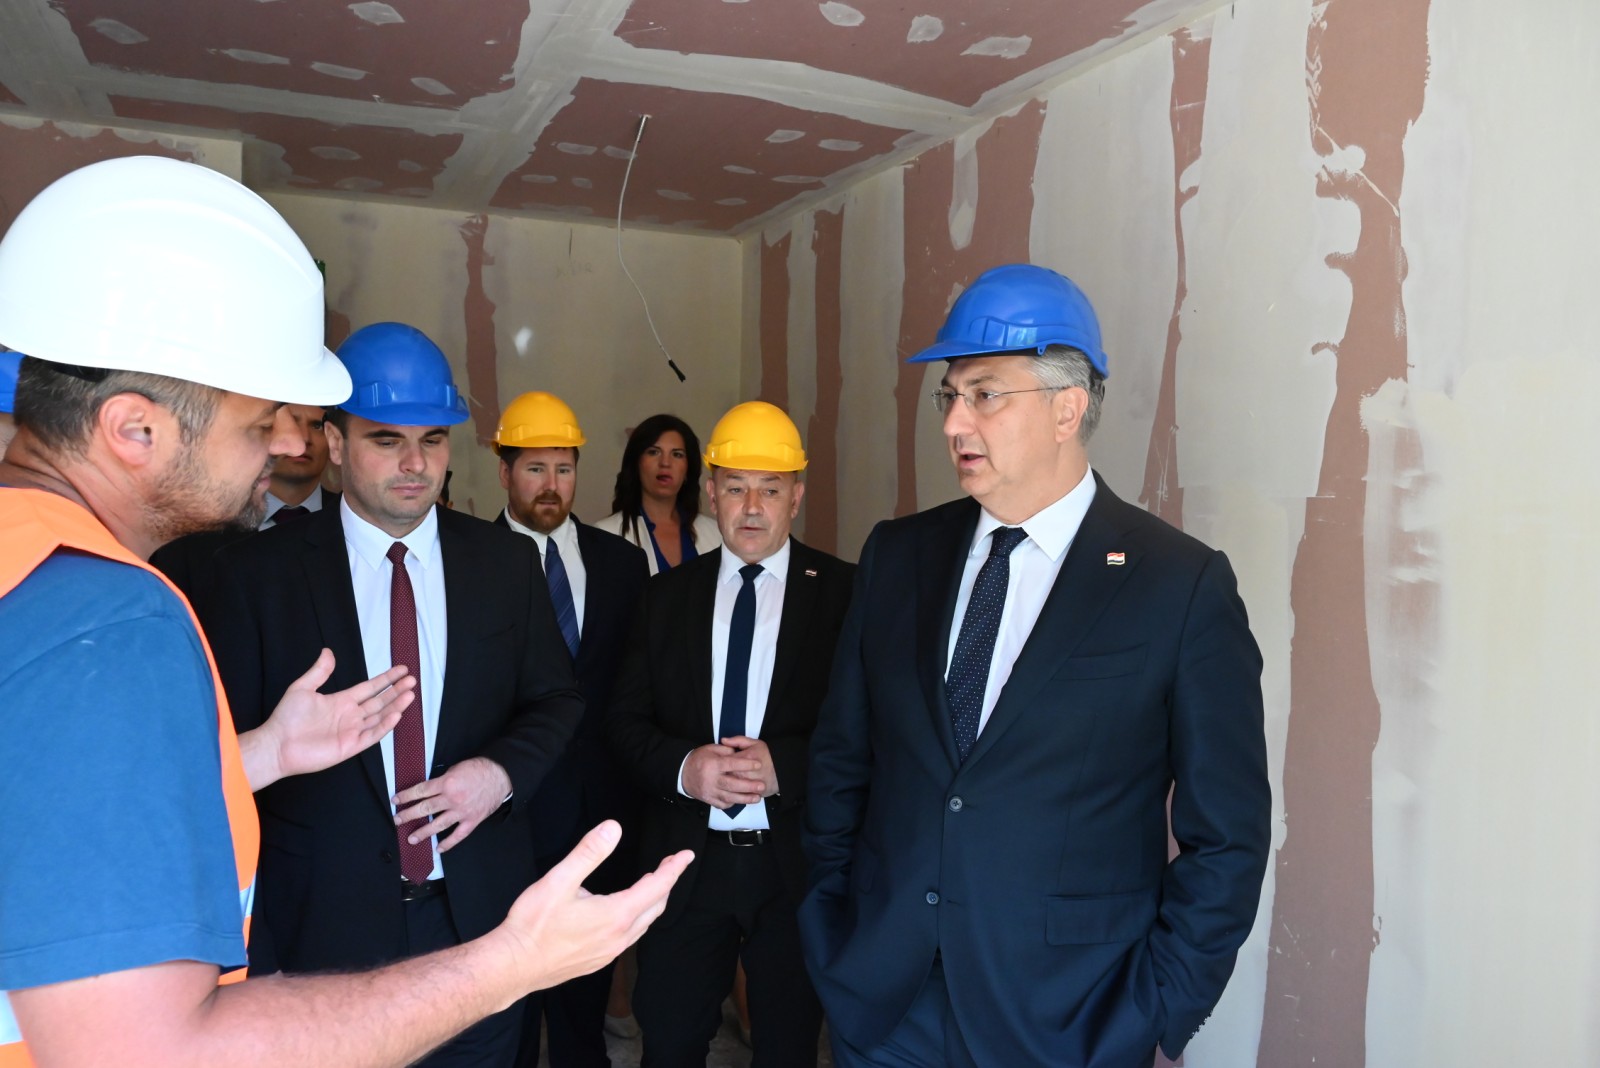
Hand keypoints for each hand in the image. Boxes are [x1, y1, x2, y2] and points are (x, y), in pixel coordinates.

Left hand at [242, 649, 413, 789]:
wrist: (276, 744)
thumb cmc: (286, 718)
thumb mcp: (302, 688)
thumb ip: (319, 671)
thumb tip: (328, 651)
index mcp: (342, 702)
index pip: (370, 688)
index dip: (386, 679)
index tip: (401, 670)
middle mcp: (350, 716)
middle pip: (380, 701)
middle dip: (396, 691)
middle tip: (412, 680)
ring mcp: (352, 731)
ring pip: (380, 717)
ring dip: (395, 706)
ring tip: (410, 694)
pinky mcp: (350, 746)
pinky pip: (372, 735)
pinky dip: (385, 726)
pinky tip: (396, 714)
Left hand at [393, 756, 511, 851]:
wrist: (501, 775)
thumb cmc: (480, 769)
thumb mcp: (456, 768)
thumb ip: (442, 780)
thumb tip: (430, 790)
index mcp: (447, 783)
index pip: (420, 791)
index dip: (406, 796)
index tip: (396, 800)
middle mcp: (452, 799)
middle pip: (425, 808)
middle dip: (408, 815)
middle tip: (398, 820)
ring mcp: (462, 812)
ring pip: (438, 825)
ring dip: (423, 832)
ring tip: (411, 838)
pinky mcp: (472, 820)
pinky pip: (458, 835)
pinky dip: (448, 843)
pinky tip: (438, 849)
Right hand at [498, 821, 693, 989]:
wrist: (512, 966)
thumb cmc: (533, 925)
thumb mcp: (559, 881)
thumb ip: (588, 853)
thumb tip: (613, 828)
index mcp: (616, 915)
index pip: (657, 887)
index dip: (673, 869)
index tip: (687, 855)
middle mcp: (619, 937)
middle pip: (656, 907)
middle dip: (666, 882)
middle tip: (670, 863)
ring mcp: (609, 952)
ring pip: (644, 924)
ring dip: (653, 901)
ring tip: (651, 882)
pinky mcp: (598, 960)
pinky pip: (629, 937)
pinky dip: (637, 918)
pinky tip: (625, 912)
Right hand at [682, 743, 763, 810]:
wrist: (682, 773)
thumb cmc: (699, 759)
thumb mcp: (710, 749)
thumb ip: (725, 750)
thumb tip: (738, 753)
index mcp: (713, 764)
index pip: (731, 764)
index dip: (745, 764)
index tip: (758, 764)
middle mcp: (711, 779)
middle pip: (732, 784)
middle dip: (748, 786)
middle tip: (761, 786)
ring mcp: (709, 791)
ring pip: (729, 797)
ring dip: (744, 799)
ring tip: (757, 797)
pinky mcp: (708, 799)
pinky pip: (722, 804)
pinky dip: (733, 803)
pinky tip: (742, 800)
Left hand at [721, 736, 778, 797]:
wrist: (784, 768)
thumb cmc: (768, 755)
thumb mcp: (754, 743)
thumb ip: (737, 741)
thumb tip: (723, 740)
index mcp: (744, 759)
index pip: (725, 761)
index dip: (719, 762)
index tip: (718, 763)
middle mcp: (745, 773)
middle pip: (726, 776)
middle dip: (721, 775)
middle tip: (719, 774)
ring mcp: (749, 785)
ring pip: (731, 788)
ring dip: (726, 786)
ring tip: (724, 783)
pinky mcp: (753, 794)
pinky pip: (740, 796)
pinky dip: (734, 795)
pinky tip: (732, 791)